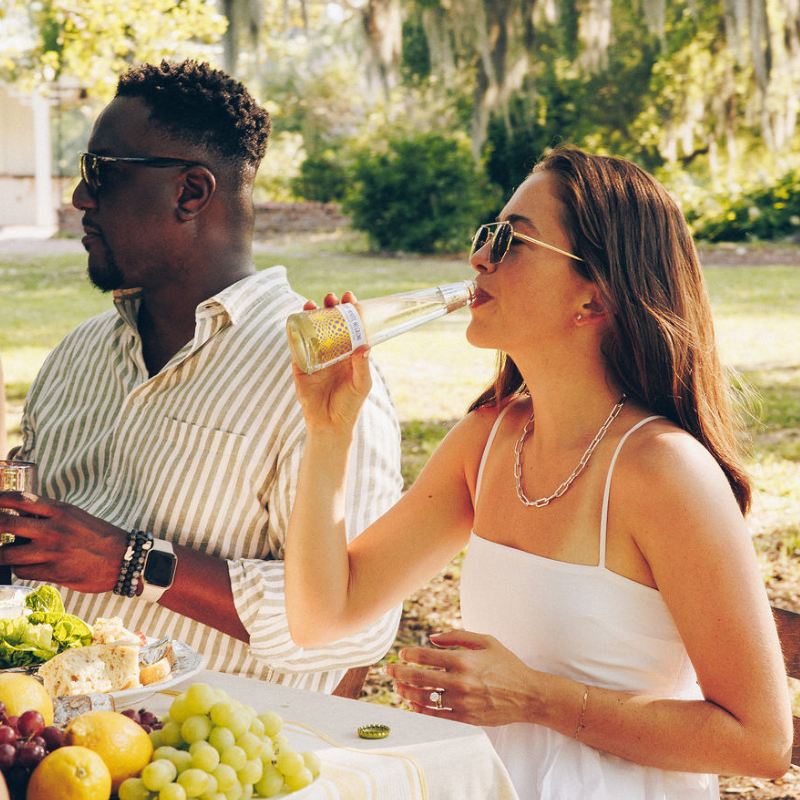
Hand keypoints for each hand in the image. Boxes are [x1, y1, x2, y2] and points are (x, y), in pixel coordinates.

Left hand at [0, 492, 126, 591]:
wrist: (122, 559)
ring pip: (6, 554)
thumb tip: (21, 517)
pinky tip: (24, 565)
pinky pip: (21, 570)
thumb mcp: (75, 516)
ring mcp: (51, 552)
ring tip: (1, 552)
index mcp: (60, 511)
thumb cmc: (98, 536)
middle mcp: (53, 529)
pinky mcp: (52, 572)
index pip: (20, 499)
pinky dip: (18, 568)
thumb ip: (50, 515)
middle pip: (5, 524)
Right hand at [291, 291, 372, 431]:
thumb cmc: (350, 404)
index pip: (350, 326)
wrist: (329, 423)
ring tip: (313, 304)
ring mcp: (315, 356)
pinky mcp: (300, 364)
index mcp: (349, 352)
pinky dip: (294, 331)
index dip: (350, 311)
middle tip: (331, 299)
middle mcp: (332, 350)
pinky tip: (296, 319)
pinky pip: (295, 344)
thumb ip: (362, 365)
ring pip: (312, 329)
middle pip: (330, 323)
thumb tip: (365, 345)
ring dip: (311, 314)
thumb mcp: (361, 384)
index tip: (350, 298)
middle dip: (330, 308)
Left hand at [386, 629, 544, 726]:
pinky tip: (414, 705)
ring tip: (398, 688)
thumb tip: (432, 637)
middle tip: (388, 671)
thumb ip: (457, 636)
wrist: (528, 695)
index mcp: (463, 660)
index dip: (409, 654)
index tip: (401, 654)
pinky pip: (437, 716)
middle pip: (419, 678)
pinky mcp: (465, 718)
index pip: (426, 656)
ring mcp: (461, 701)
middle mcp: (459, 681)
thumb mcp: (486, 641)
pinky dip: (422, 710)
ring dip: (407, 693)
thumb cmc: (507, 664)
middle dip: (399, 674)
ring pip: (425, 699)